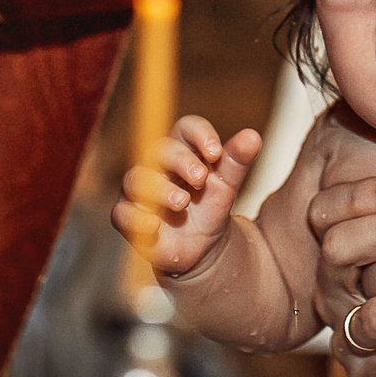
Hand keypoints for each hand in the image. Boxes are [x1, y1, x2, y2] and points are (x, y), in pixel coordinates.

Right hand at [111, 116, 260, 277]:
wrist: (202, 248)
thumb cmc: (210, 207)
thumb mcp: (227, 185)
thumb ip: (237, 161)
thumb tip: (253, 136)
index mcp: (184, 149)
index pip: (185, 128)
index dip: (199, 134)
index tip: (216, 152)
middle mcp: (156, 165)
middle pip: (160, 150)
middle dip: (180, 161)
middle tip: (201, 178)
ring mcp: (139, 190)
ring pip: (137, 179)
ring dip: (159, 189)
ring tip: (182, 202)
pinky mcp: (129, 217)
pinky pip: (122, 213)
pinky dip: (137, 219)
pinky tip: (154, 225)